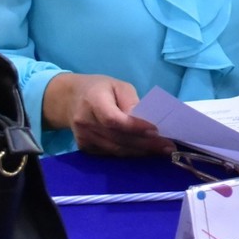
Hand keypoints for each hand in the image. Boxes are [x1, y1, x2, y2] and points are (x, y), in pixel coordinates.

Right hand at [41, 72, 171, 155]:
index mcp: (93, 101)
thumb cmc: (100, 89)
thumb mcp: (118, 85)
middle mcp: (85, 122)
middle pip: (118, 138)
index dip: (135, 127)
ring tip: (162, 150)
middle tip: (168, 146)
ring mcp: (83, 137)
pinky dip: (129, 153)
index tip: (156, 131)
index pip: (113, 119)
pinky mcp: (85, 147)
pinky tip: (145, 151)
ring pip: (116, 149)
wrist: (69, 99)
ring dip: (140, 152)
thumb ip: (131, 101)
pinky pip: (110, 153)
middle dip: (145, 143)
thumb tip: (146, 119)